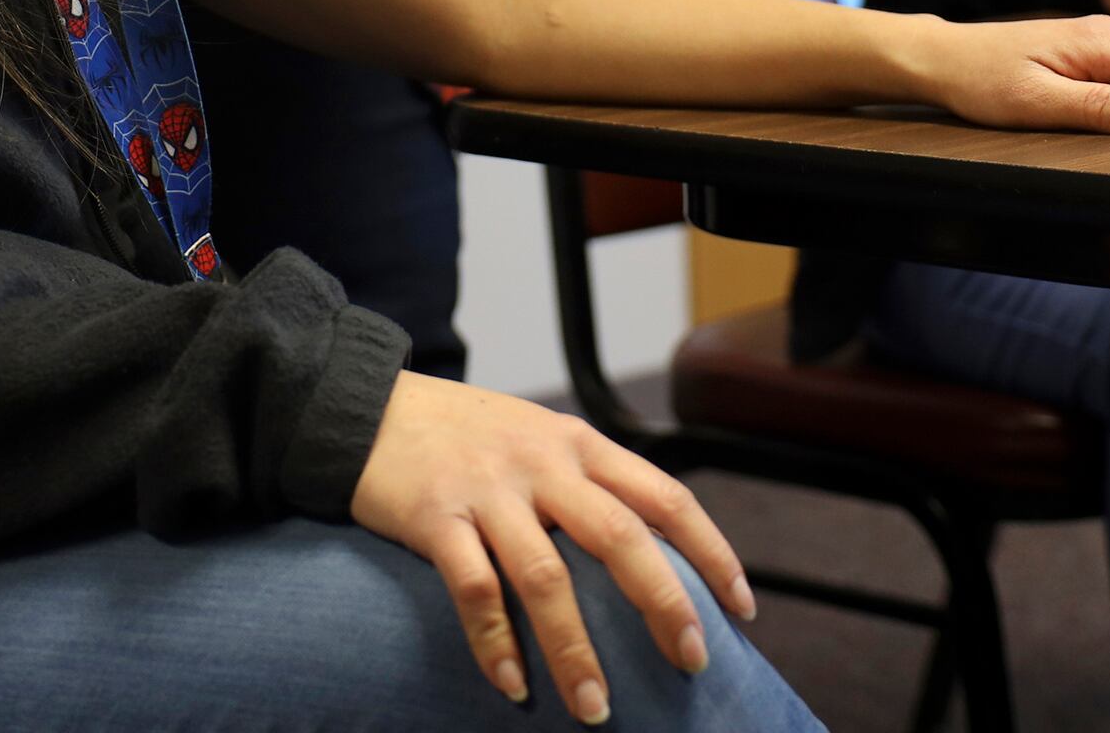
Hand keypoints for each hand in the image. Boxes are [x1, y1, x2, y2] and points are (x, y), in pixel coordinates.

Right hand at [352, 372, 756, 721]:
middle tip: (693, 662)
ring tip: (596, 708)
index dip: (711, 553)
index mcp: (579, 443)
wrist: (367, 406)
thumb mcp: (539, 438)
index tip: (742, 608)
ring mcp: (488, 490)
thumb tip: (649, 558)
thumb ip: (588, 482)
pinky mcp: (435, 516)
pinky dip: (495, 644)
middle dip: (664, 605)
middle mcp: (542, 463)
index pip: (666, 497)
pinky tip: (513, 687)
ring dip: (576, 650)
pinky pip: (473, 589)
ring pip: (547, 577)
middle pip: (621, 537)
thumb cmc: (464, 435)